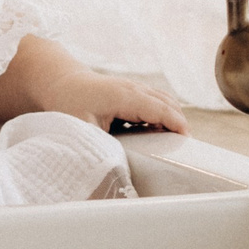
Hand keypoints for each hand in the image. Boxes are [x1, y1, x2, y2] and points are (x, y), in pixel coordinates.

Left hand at [45, 69, 189, 134]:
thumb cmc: (68, 104)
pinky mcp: (133, 92)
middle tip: (186, 147)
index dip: (175, 122)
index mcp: (123, 96)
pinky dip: (163, 114)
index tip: (187, 139)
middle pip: (167, 103)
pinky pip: (156, 101)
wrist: (62, 82)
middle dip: (179, 122)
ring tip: (176, 142)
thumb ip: (98, 146)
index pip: (158, 108)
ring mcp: (134, 87)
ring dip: (172, 117)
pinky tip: (159, 133)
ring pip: (164, 100)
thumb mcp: (80, 128)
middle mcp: (133, 88)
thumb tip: (113, 167)